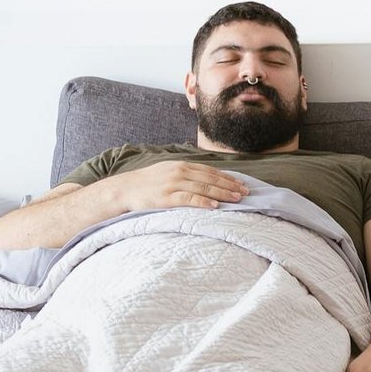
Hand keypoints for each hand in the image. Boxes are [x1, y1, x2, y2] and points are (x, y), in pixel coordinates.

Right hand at [103, 162, 247, 212]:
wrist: (124, 189)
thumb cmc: (147, 183)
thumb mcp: (167, 171)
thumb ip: (186, 174)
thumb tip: (205, 179)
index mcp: (181, 165)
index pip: (210, 171)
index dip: (227, 178)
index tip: (241, 184)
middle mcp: (179, 172)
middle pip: (210, 179)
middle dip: (230, 185)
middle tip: (246, 192)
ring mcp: (173, 184)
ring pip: (203, 188)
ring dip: (222, 194)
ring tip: (237, 199)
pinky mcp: (166, 198)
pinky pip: (188, 199)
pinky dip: (203, 202)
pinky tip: (215, 206)